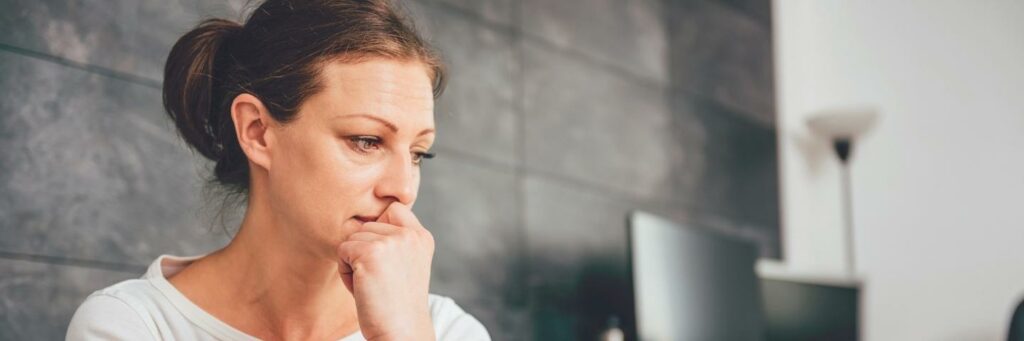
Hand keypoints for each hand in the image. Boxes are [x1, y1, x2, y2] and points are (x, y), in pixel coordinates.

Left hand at [336, 202, 435, 340]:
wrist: (401, 332)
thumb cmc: (396, 305)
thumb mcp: (406, 265)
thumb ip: (395, 241)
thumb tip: (362, 221)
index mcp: (422, 237)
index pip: (393, 209)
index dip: (381, 229)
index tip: (385, 259)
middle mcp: (409, 235)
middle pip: (367, 225)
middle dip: (364, 251)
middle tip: (379, 280)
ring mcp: (390, 242)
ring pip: (352, 238)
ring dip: (353, 262)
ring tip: (372, 285)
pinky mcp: (370, 253)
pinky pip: (342, 251)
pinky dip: (345, 272)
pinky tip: (363, 288)